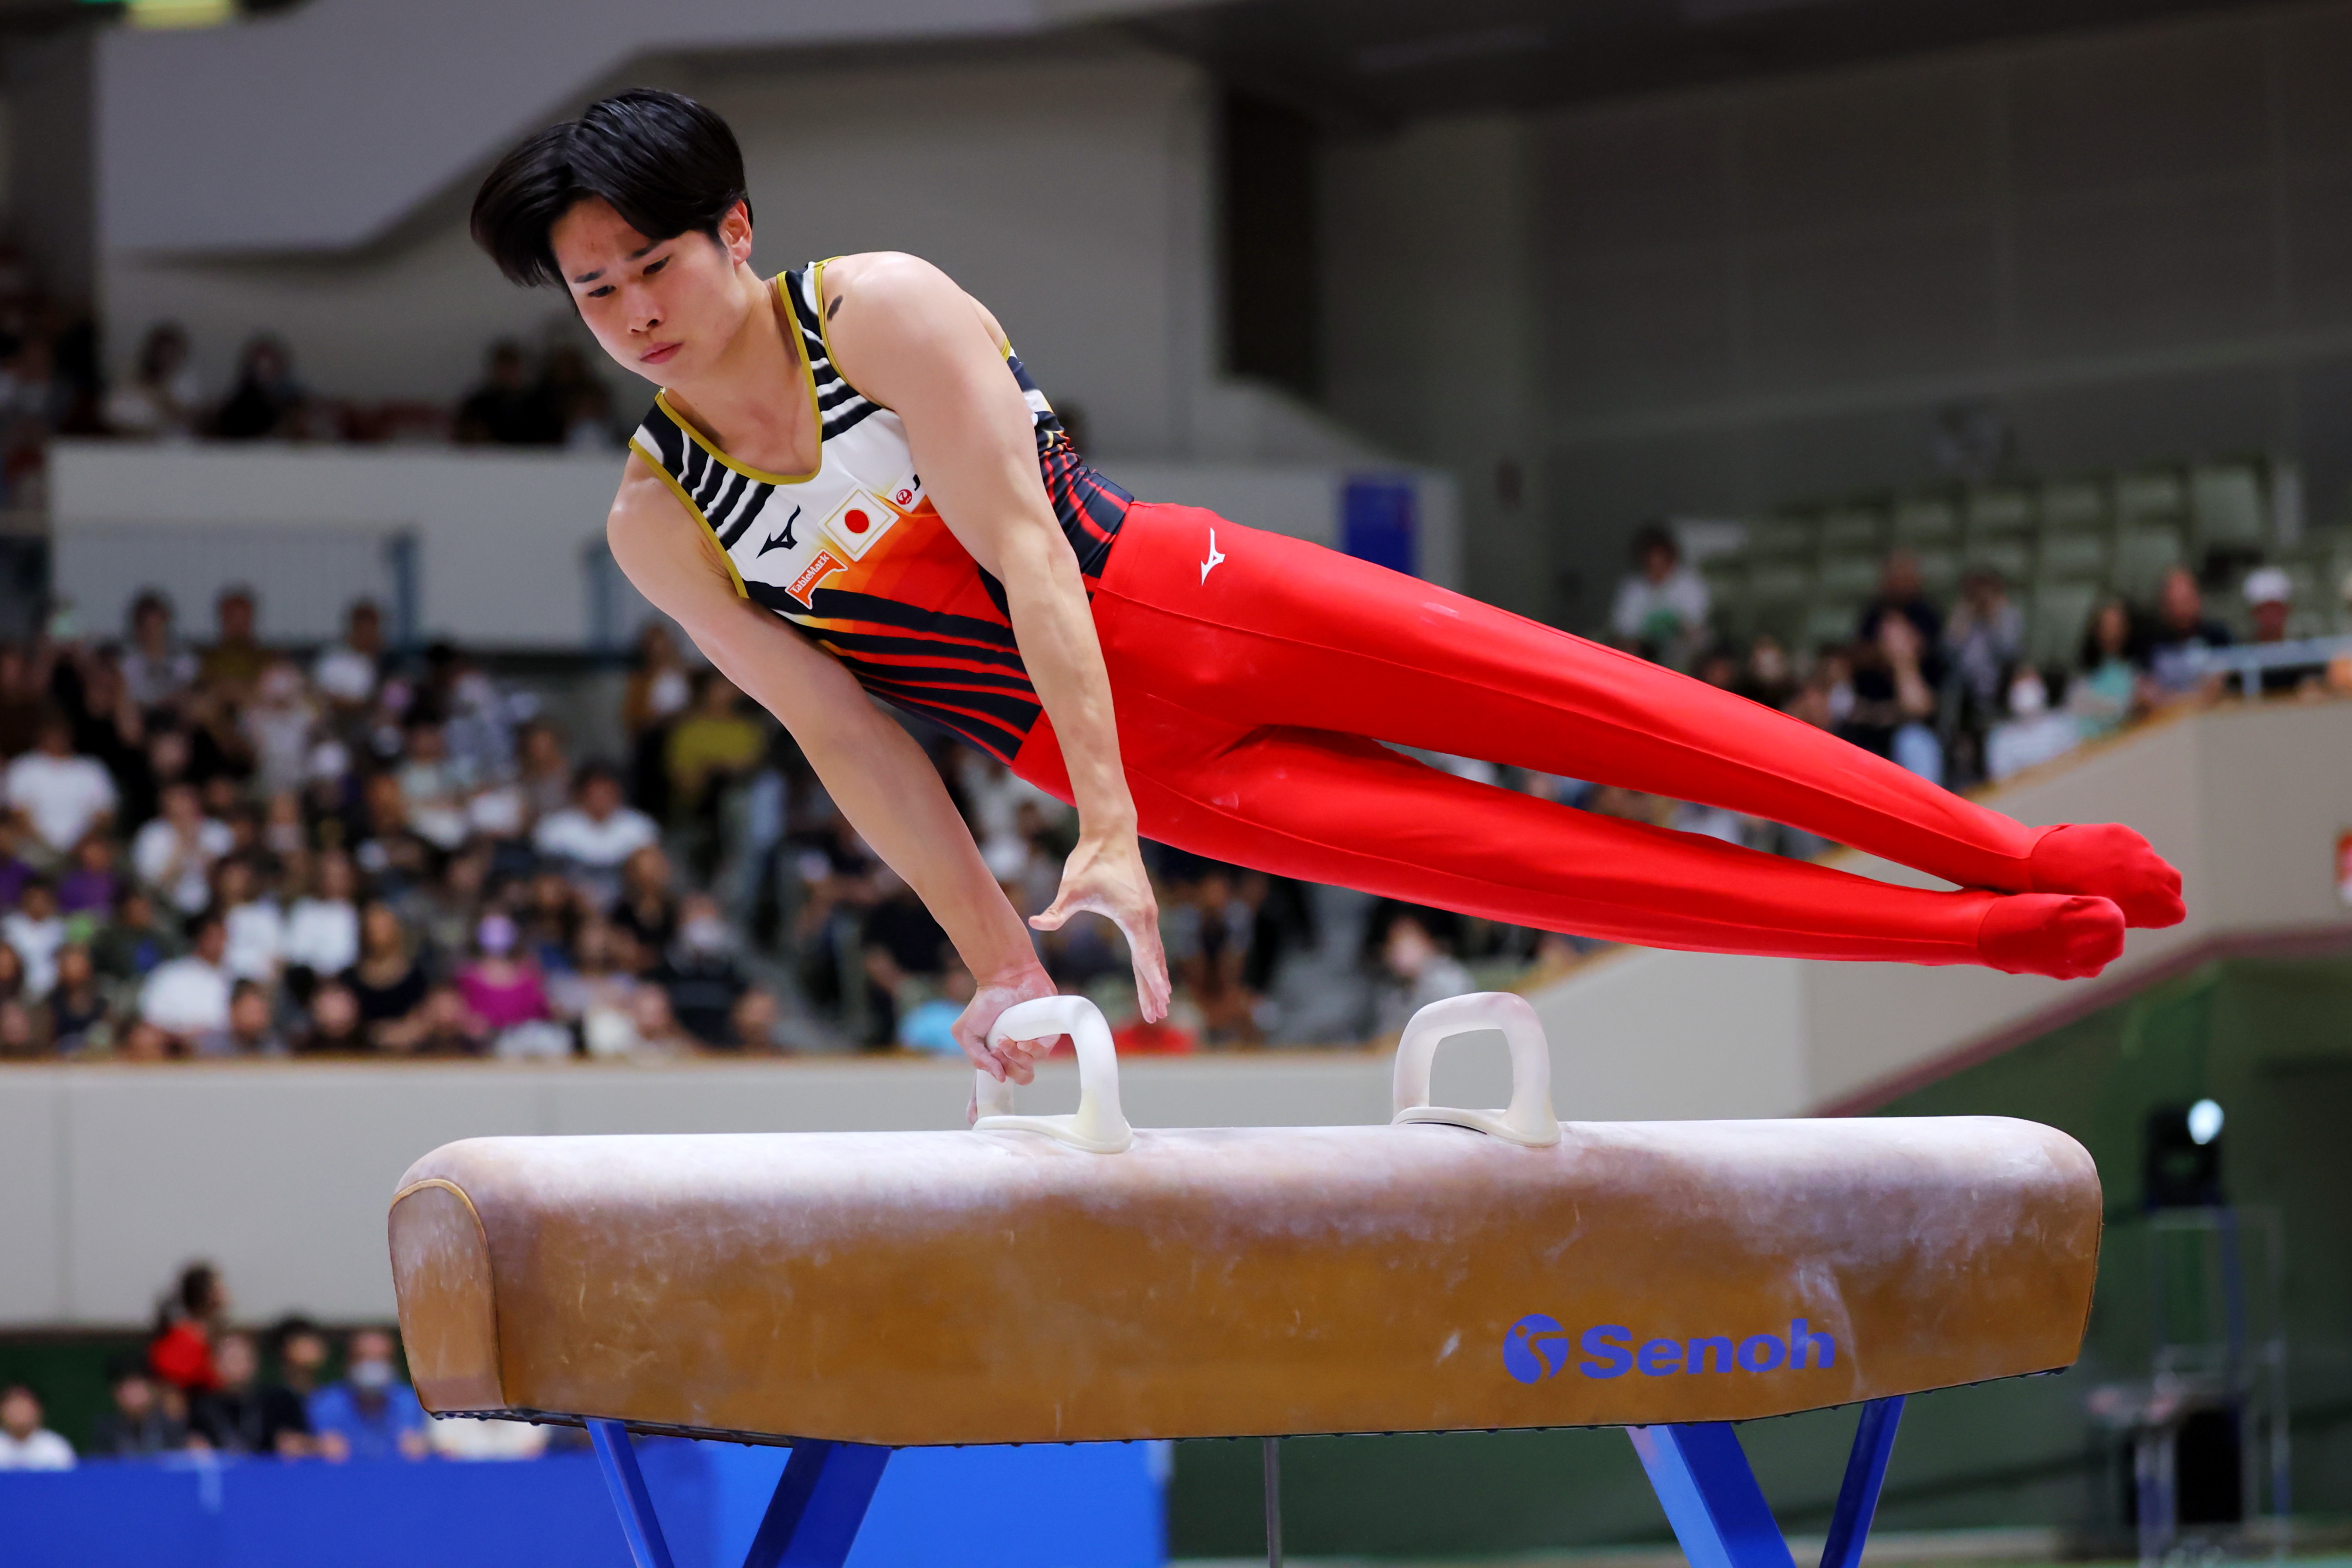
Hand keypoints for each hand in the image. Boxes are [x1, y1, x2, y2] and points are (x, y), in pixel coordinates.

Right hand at [951, 963, 1064, 1103]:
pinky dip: (1030, 1049)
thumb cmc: (985, 1003)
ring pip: (1028, 1071)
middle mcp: (1012, 1056)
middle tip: (999, 1050)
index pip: (988, 1088)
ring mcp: (1030, 1047)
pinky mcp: (1047, 1038)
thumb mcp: (966, 1032)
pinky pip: (1041, 1055)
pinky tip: (1022, 1037)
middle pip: (1015, 1081)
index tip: (974, 1119)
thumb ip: (976, 1057)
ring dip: (1015, 1058)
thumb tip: (999, 1076)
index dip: (980, 1106)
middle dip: (1006, 1070)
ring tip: (1007, 1038)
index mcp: (993, 1058)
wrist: (1006, 978)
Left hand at [1029, 829, 1169, 1023]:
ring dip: (1157, 977)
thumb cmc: (1091, 860)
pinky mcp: (1144, 908)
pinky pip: (1152, 942)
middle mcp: (1146, 917)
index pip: (1144, 957)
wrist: (1110, 833)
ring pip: (1155, 953)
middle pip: (1152, 961)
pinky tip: (1154, 970)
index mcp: (1132, 917)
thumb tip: (1035, 922)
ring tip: (1161, 1002)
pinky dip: (1154, 961)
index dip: (1151, 981)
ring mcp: (1148, 913)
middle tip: (1158, 1015)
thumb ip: (1056, 910)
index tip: (1161, 1000)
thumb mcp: (1070, 888)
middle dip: (1155, 989)